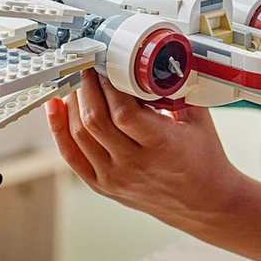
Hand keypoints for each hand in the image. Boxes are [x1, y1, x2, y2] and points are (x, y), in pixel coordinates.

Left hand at [45, 69, 242, 229]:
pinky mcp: (103, 185)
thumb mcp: (198, 119)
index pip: (123, 112)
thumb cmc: (204, 159)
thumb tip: (158, 57)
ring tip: (77, 82)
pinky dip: (59, 130)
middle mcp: (134, 164)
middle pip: (95, 121)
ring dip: (73, 103)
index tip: (107, 63)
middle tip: (88, 65)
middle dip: (87, 87)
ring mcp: (115, 177)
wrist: (205, 203)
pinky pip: (71, 156)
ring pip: (79, 135)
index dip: (110, 84)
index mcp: (162, 146)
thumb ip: (177, 89)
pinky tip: (55, 107)